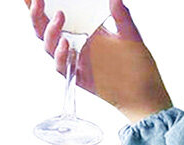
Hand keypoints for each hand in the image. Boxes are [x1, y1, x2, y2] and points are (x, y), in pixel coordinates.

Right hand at [26, 0, 171, 121]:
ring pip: (49, 46)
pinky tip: (66, 44)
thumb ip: (122, 17)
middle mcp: (77, 45)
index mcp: (85, 31)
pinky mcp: (79, 78)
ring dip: (49, 31)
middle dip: (36, 14)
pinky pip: (61, 67)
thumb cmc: (140, 67)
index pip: (56, 14)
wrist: (147, 96)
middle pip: (44, 28)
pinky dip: (60, 55)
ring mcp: (77, 62)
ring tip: (60, 17)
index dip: (39, 5)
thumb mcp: (132, 38)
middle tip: (37, 0)